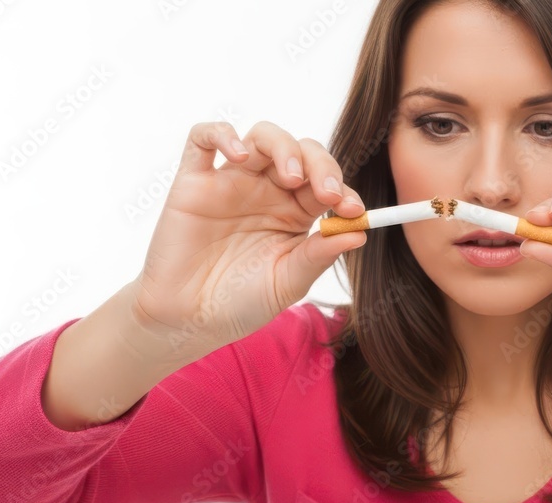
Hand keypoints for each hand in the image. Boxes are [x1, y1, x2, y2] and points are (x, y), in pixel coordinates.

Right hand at [127, 121, 366, 356]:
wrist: (191, 319)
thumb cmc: (241, 302)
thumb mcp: (288, 282)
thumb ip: (319, 256)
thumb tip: (360, 233)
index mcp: (296, 211)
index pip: (327, 184)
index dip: (344, 190)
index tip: (353, 211)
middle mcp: (268, 190)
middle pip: (302, 152)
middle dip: (322, 166)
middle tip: (328, 194)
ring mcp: (232, 182)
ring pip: (263, 137)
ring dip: (284, 147)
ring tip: (291, 176)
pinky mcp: (194, 182)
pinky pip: (203, 139)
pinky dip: (222, 134)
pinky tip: (240, 156)